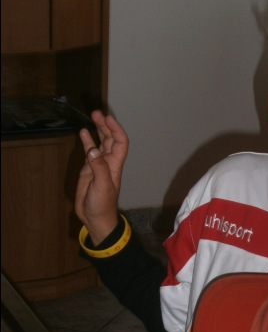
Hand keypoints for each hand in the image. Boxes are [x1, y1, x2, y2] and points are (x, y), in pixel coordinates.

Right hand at [75, 110, 128, 244]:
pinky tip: (83, 132)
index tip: (107, 119)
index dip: (115, 130)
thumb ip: (98, 167)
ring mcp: (98, 165)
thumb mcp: (102, 186)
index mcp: (115, 165)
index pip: (119, 143)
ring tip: (92, 117)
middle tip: (96, 113)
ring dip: (98, 130)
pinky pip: (89, 151)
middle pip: (110, 139)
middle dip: (105, 125)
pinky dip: (87, 141)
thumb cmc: (102, 205)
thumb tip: (92, 149)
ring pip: (100, 143)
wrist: (95, 218)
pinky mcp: (88, 169)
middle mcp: (108, 162)